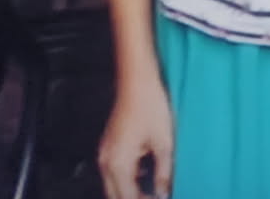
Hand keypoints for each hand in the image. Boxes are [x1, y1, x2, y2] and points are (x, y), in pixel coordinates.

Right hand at [98, 73, 173, 198]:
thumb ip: (163, 171)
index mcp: (118, 164)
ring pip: (114, 183)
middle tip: (153, 196)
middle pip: (116, 194)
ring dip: (130, 189)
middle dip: (134, 198)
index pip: (127, 197)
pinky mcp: (110, 144)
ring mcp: (106, 152)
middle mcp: (107, 161)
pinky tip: (145, 170)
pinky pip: (114, 169)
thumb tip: (163, 191)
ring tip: (151, 189)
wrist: (137, 82)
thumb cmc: (150, 107)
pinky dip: (127, 176)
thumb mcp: (164, 142)